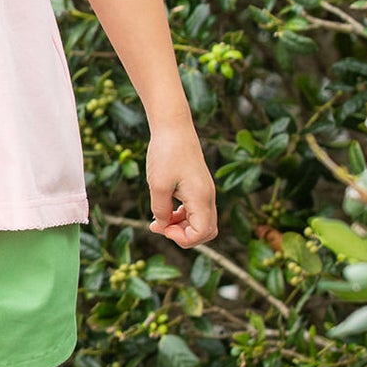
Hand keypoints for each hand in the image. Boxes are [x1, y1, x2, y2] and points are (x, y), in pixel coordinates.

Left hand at [146, 126, 217, 247]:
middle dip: (183, 236)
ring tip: (158, 220)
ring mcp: (204, 192)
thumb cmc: (165, 153)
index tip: (162, 227)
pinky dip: (181, 216)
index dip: (182, 238)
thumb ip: (161, 210)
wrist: (173, 128)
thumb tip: (164, 226)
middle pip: (206, 232)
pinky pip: (195, 211)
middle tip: (160, 226)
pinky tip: (164, 210)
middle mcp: (208, 197)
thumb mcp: (158, 185)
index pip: (202, 233)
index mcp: (201, 197)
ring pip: (201, 222)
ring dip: (181, 226)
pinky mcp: (198, 187)